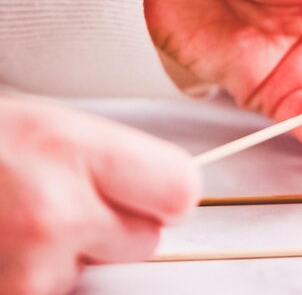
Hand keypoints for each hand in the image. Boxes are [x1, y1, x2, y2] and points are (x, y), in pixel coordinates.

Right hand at [0, 97, 199, 294]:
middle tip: (63, 202)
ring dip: (71, 256)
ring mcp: (27, 266)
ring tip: (18, 221)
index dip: (167, 195)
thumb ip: (118, 163)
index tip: (149, 192)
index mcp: (72, 148)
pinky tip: (5, 246)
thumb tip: (171, 197)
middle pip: (147, 241)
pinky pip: (57, 291)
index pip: (180, 191)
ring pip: (98, 273)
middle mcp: (54, 209)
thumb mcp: (51, 127)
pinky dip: (37, 277)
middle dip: (116, 228)